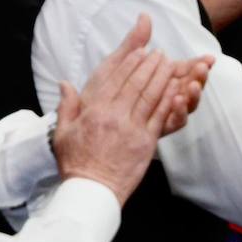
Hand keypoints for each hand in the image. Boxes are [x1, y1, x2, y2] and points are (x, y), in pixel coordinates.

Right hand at [53, 16, 201, 204]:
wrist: (91, 190)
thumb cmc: (76, 162)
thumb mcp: (63, 133)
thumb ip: (67, 106)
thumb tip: (65, 83)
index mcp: (94, 112)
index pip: (115, 81)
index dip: (130, 64)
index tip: (140, 51)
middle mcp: (114, 117)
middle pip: (136, 84)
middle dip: (150, 65)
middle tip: (160, 52)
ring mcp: (132, 128)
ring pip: (151, 96)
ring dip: (163, 77)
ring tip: (171, 63)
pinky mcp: (147, 141)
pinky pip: (160, 115)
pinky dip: (170, 99)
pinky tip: (177, 87)